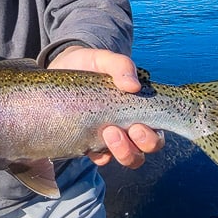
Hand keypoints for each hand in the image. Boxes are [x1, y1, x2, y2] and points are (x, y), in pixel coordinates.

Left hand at [48, 47, 164, 168]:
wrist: (60, 69)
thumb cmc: (89, 64)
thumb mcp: (103, 59)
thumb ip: (120, 65)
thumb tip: (134, 86)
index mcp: (138, 108)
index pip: (156, 132)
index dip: (152, 138)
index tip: (136, 126)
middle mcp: (129, 126)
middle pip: (145, 150)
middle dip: (137, 147)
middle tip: (117, 130)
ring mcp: (110, 137)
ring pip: (128, 158)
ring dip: (122, 152)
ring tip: (106, 133)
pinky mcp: (90, 143)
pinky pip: (101, 158)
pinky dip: (100, 156)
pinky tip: (89, 148)